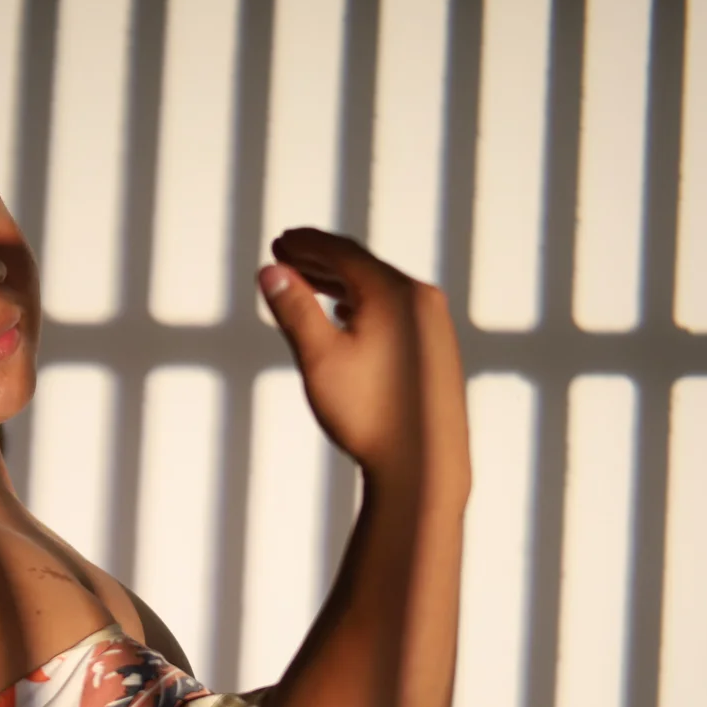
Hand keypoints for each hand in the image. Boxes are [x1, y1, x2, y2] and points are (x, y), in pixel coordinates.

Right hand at [259, 229, 469, 505]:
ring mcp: (433, 323)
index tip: (279, 240)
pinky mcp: (437, 347)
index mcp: (393, 292)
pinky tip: (345, 311)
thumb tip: (269, 270)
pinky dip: (362, 302)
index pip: (341, 252)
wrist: (425, 466)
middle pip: (361, 266)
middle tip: (285, 253)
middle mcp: (420, 298)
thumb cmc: (369, 414)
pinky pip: (393, 309)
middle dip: (319, 259)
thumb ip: (294, 309)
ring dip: (339, 281)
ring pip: (378, 288)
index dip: (305, 243)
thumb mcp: (320, 358)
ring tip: (307, 281)